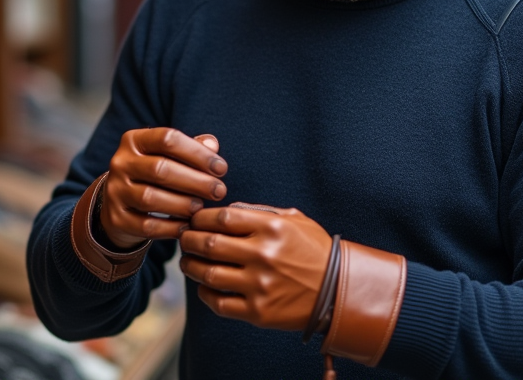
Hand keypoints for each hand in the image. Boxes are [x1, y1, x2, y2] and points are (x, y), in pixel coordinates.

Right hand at [99, 129, 227, 248]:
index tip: (221, 168)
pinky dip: (171, 227)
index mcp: (134, 140)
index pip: (167, 138)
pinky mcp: (116, 219)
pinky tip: (188, 226)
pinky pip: (146, 225)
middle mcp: (120, 163)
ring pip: (150, 198)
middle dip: (195, 181)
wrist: (119, 201)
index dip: (197, 153)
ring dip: (182, 204)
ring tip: (202, 207)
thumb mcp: (168, 154)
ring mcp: (115, 191)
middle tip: (219, 191)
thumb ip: (191, 147)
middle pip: (159, 169)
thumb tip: (212, 145)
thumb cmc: (154, 174)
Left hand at [179, 203, 331, 330]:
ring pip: (208, 274)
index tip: (194, 220)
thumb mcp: (294, 220)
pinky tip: (204, 286)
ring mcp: (259, 285)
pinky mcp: (257, 312)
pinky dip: (205, 294)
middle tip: (185, 239)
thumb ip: (259, 212)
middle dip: (189, 240)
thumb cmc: (313, 251)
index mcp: (271, 228)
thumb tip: (224, 210)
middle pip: (208, 244)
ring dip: (191, 266)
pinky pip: (218, 303)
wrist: (338, 291)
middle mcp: (263, 255)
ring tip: (188, 262)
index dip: (200, 218)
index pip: (221, 218)